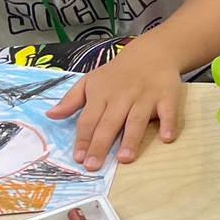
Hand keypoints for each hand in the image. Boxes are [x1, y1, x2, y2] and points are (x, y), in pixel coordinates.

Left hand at [46, 40, 182, 169]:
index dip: (83, 139)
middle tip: (93, 165)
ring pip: (136, 120)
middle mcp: (122, 96)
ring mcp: (145, 97)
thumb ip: (71, 99)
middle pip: (109, 123)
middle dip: (100, 145)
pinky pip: (168, 112)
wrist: (151, 53)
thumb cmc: (118, 73)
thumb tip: (51, 115)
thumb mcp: (90, 81)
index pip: (89, 120)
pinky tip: (167, 139)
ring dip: (131, 139)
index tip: (78, 158)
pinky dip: (168, 124)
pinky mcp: (166, 97)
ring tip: (124, 159)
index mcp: (101, 94)